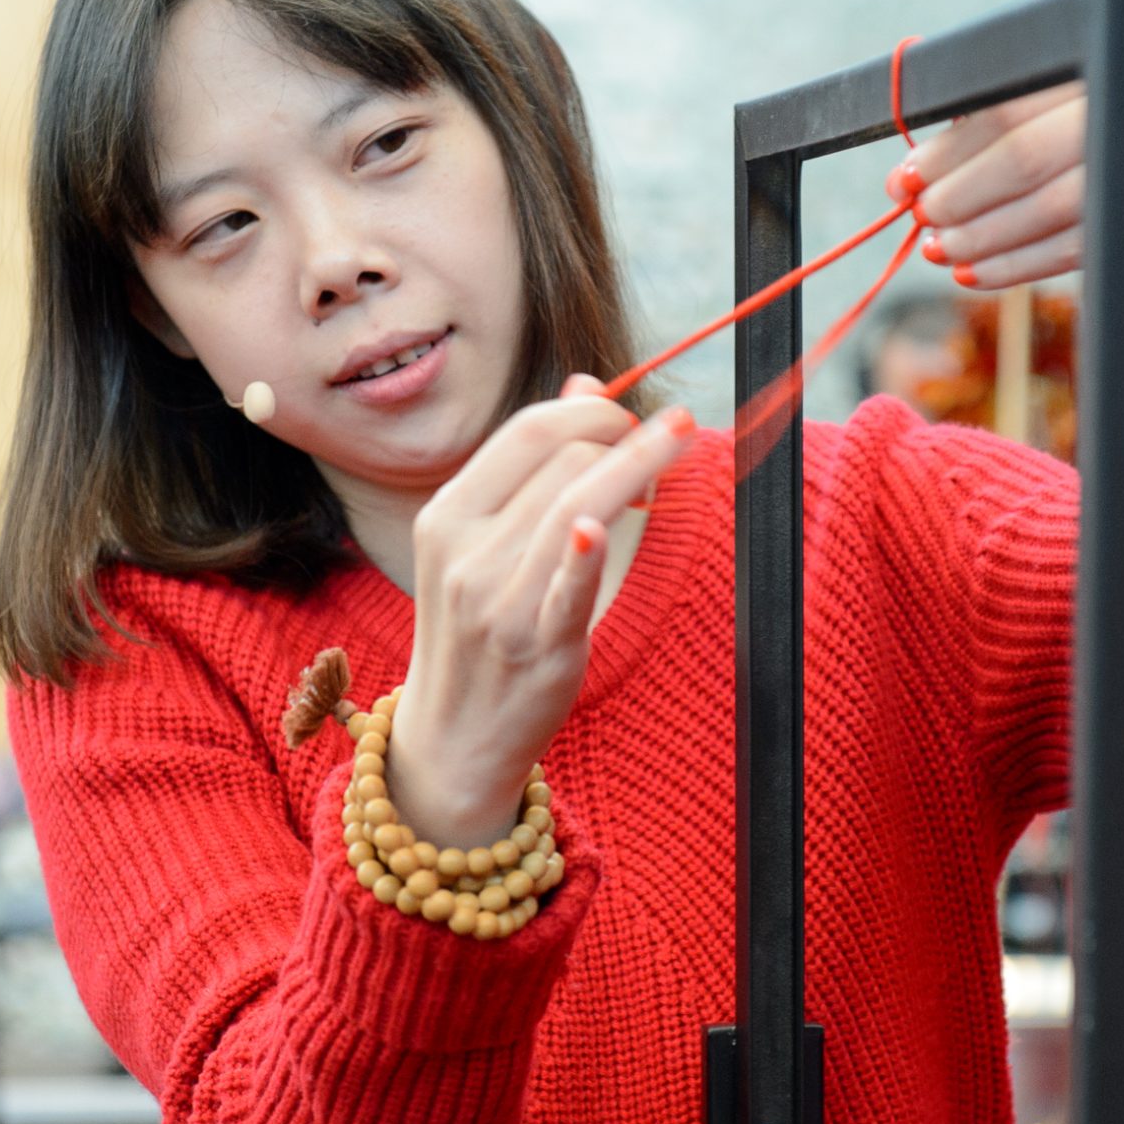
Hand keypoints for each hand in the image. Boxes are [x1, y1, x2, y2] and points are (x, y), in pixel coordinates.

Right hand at [386, 379, 695, 847]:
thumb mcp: (482, 543)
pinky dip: (581, 552)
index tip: (632, 413)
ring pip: (578, 503)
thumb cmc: (479, 629)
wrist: (452, 739)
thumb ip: (530, 466)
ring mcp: (496, 599)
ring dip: (638, 467)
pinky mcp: (536, 643)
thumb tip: (583, 384)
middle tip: (668, 438)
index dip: (589, 409)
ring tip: (677, 448)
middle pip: (562, 460)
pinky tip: (595, 527)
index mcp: (446, 516)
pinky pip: (566, 585)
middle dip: (625, 439)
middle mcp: (464, 551)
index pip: (526, 432)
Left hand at [888, 85, 1123, 335]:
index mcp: (1093, 68)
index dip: (948, 149)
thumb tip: (908, 176)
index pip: (1006, 108)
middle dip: (961, 194)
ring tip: (940, 251)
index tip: (903, 179)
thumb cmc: (1102, 165)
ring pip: (1051, 206)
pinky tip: (975, 273)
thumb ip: (995, 139)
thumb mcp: (1059, 132)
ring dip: (984, 235)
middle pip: (1026, 155)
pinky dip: (1017, 265)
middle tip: (922, 218)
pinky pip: (1080, 247)